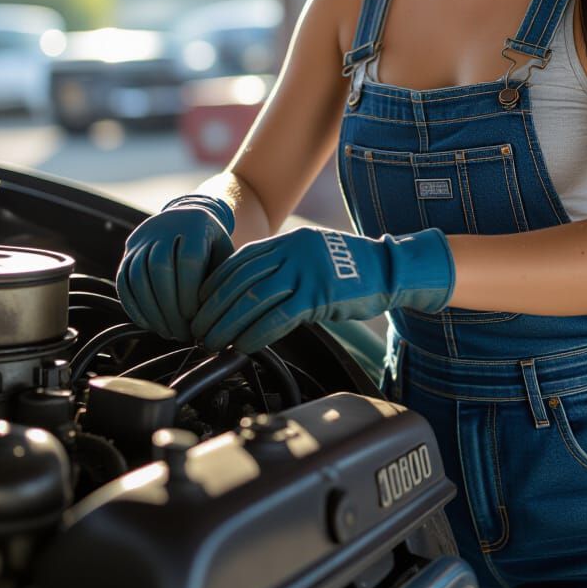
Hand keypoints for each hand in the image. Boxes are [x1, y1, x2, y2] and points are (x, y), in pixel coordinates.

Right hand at [116, 195, 235, 341]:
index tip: (195, 317)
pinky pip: (124, 280)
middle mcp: (164, 227)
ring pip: (138, 275)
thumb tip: (214, 314)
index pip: (189, 259)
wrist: (186, 215)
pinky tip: (148, 324)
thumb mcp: (223, 252)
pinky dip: (133, 306)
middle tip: (181, 333)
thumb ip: (222, 276)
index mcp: (195, 225)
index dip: (190, 291)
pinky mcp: (128, 252)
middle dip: (170, 307)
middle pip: (159, 268)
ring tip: (167, 332)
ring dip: (151, 310)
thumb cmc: (211, 244)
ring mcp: (142, 238)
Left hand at [190, 227, 454, 353]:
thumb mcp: (311, 254)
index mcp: (287, 241)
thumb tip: (248, 291)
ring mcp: (305, 272)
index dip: (214, 285)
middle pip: (239, 280)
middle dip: (212, 307)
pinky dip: (255, 333)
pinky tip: (243, 346)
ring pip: (252, 298)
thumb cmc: (350, 267)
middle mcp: (291, 252)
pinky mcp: (318, 295)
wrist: (388, 268)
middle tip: (198, 329)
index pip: (238, 262)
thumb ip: (282, 265)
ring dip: (227, 324)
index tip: (200, 304)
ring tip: (212, 341)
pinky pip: (278, 317)